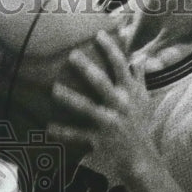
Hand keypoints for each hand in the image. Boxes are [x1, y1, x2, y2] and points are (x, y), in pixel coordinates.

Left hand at [49, 30, 153, 179]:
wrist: (141, 157)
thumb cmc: (139, 124)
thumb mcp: (144, 100)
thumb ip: (140, 77)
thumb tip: (141, 56)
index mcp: (130, 93)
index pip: (121, 66)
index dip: (110, 49)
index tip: (98, 34)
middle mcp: (120, 105)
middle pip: (102, 83)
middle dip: (87, 69)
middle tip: (71, 55)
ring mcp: (109, 123)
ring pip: (87, 108)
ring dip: (71, 98)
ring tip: (54, 89)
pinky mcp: (99, 140)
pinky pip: (78, 136)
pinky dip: (63, 133)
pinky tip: (48, 128)